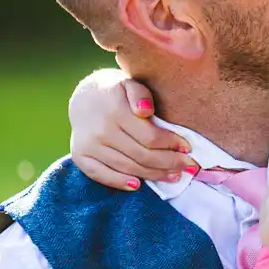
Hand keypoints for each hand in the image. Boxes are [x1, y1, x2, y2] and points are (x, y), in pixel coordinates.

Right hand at [68, 69, 196, 190]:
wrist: (83, 97)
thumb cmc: (115, 91)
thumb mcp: (130, 83)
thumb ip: (140, 94)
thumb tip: (145, 111)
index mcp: (115, 111)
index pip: (150, 137)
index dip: (172, 145)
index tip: (188, 148)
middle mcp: (101, 131)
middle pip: (142, 156)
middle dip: (169, 163)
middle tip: (187, 166)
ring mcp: (88, 146)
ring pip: (127, 167)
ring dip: (153, 175)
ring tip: (173, 175)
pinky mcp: (79, 156)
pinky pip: (101, 175)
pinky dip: (119, 182)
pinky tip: (138, 185)